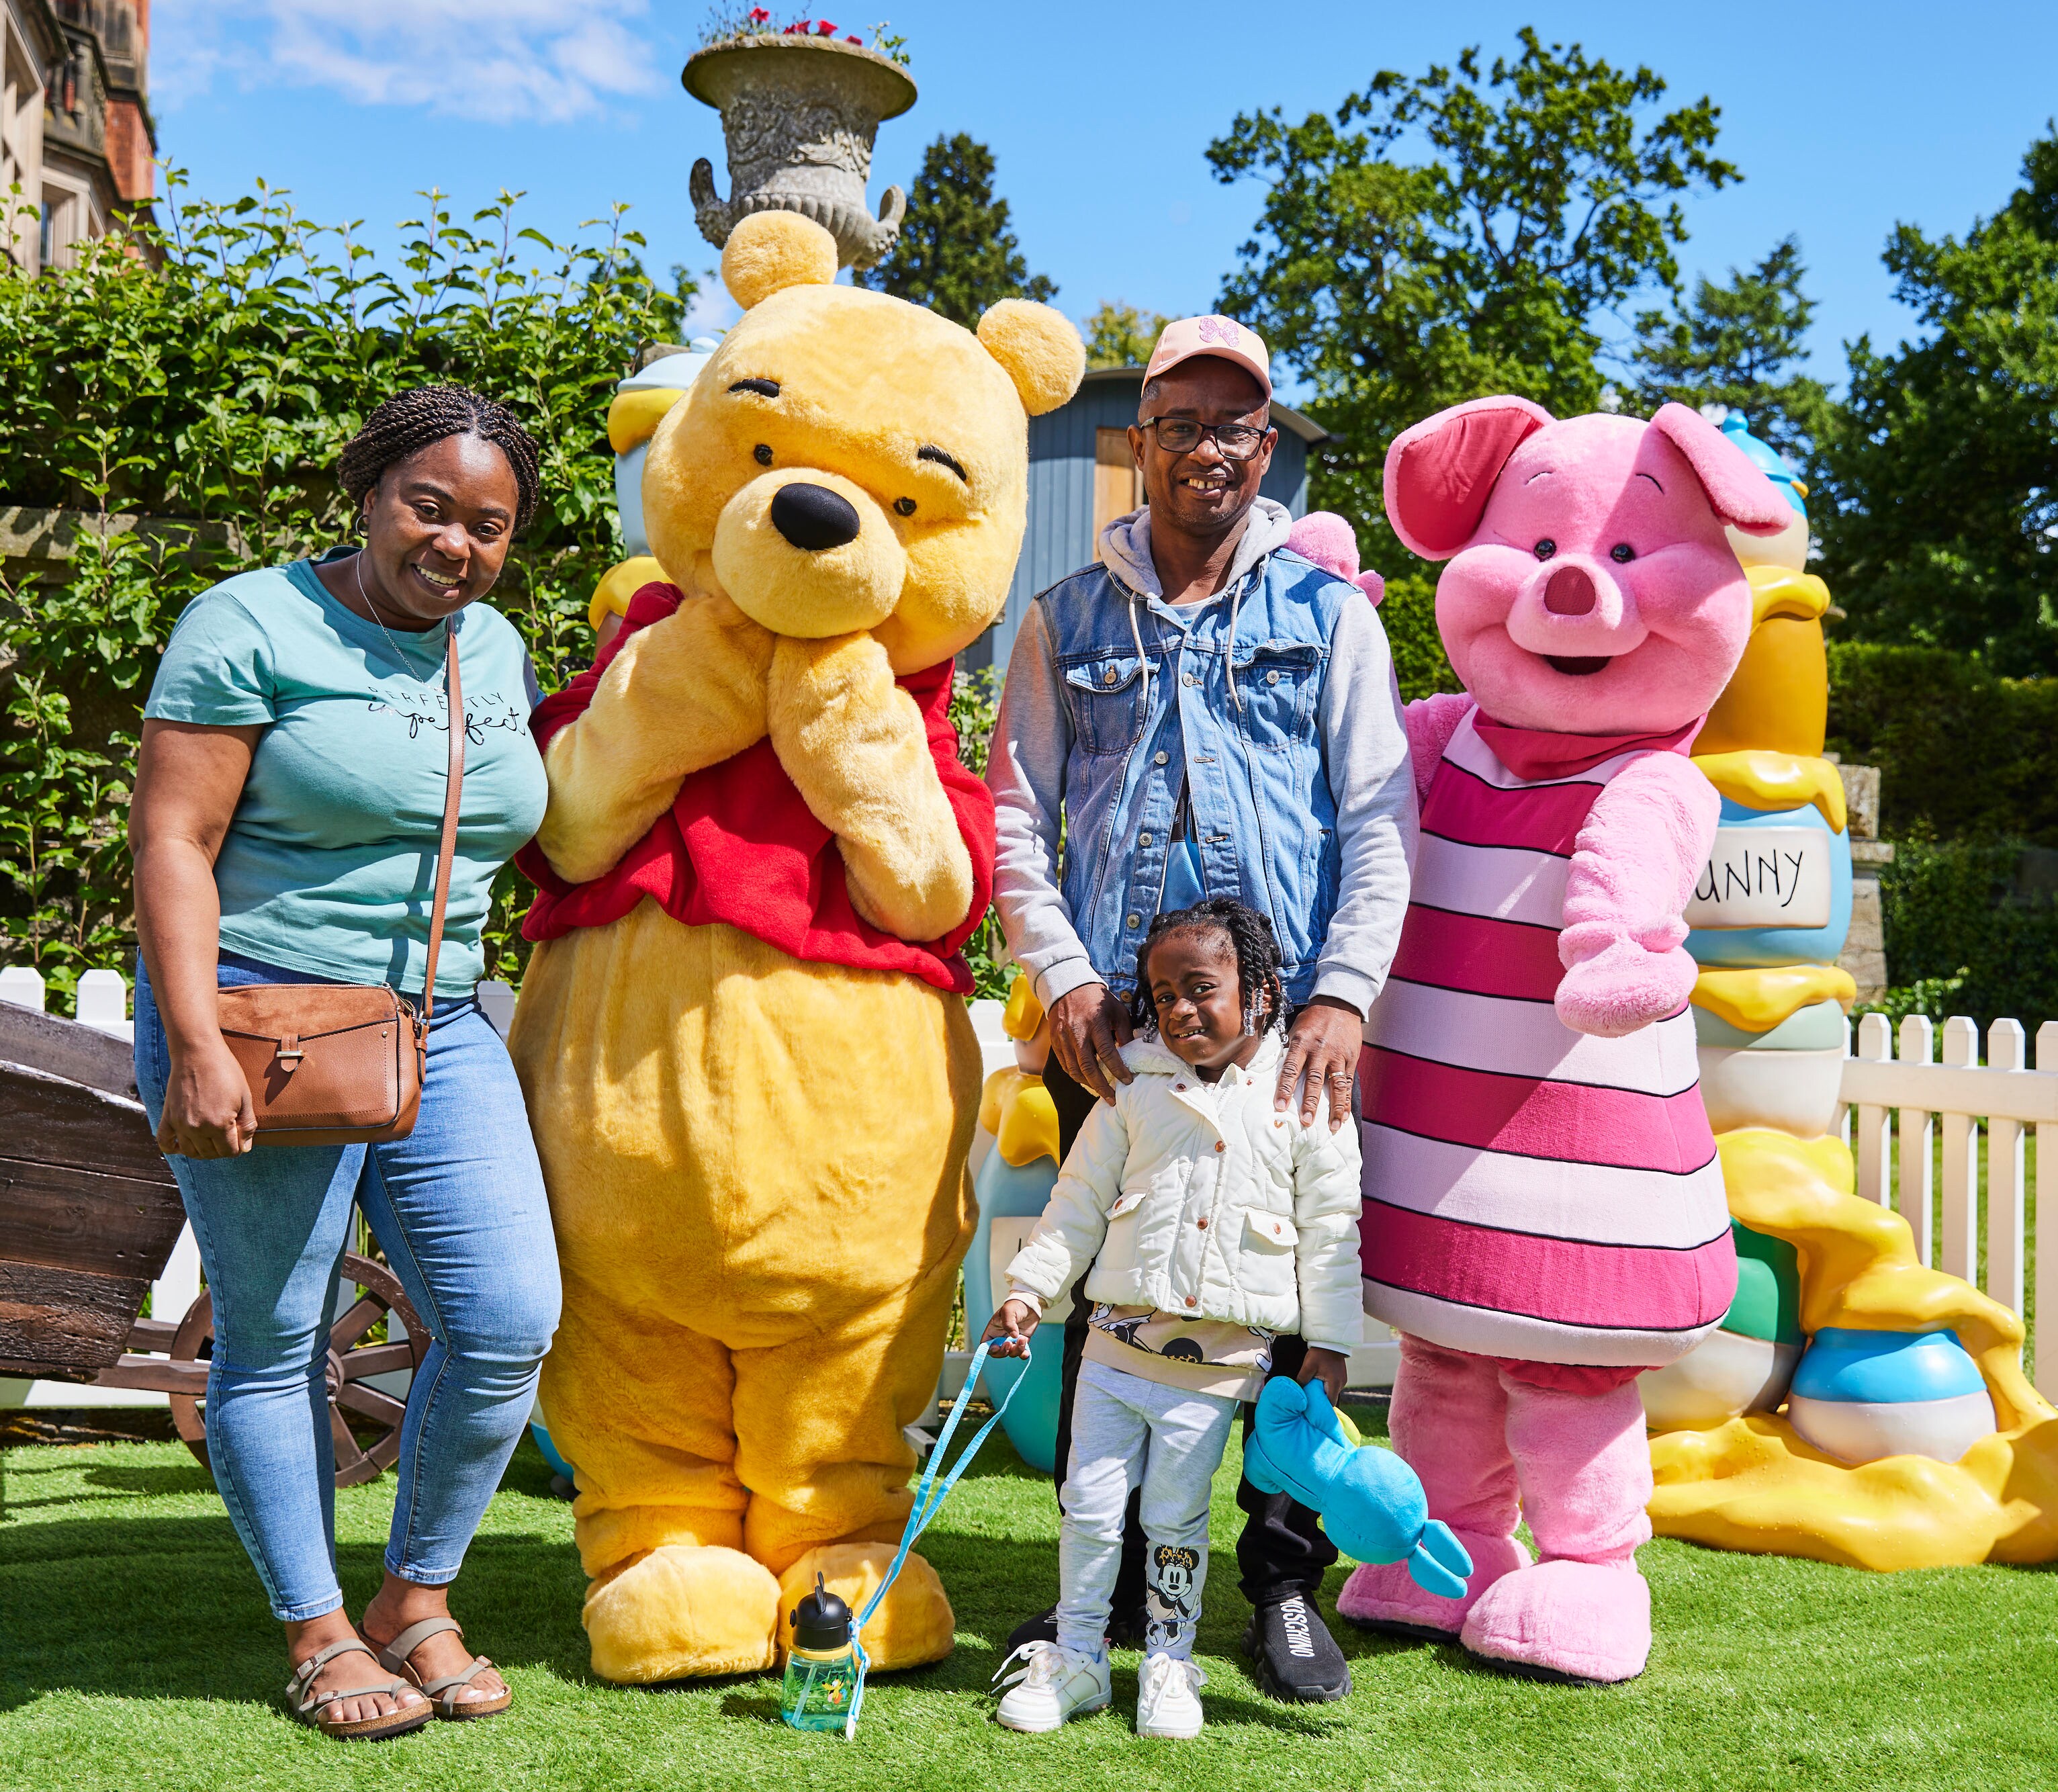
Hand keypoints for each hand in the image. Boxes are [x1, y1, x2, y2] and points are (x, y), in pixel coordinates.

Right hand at [156, 1038, 255, 1158]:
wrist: (197, 1052)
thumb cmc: (225, 1071)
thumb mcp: (245, 1097)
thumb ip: (247, 1124)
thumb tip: (245, 1148)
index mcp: (220, 1124)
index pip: (230, 1152)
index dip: (238, 1146)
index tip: (239, 1136)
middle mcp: (197, 1128)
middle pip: (211, 1154)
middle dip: (222, 1148)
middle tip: (227, 1134)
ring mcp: (180, 1124)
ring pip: (190, 1152)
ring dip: (202, 1150)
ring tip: (210, 1138)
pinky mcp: (168, 1117)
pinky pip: (165, 1143)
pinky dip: (173, 1148)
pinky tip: (183, 1144)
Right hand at [982, 1298, 1039, 1358]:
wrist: (1030, 1304)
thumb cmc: (1015, 1305)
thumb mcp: (1008, 1311)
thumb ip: (1008, 1323)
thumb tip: (1013, 1336)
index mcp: (993, 1330)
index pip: (985, 1344)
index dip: (989, 1349)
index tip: (996, 1347)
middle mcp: (1001, 1337)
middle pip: (997, 1352)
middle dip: (1003, 1351)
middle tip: (1010, 1344)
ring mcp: (1011, 1341)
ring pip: (1010, 1354)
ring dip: (1016, 1350)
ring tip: (1022, 1339)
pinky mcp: (1022, 1342)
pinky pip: (1021, 1353)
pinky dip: (1023, 1355)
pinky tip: (1026, 1352)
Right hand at [1047, 983, 1133, 1103]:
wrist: (1067, 986)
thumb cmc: (1096, 999)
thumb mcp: (1116, 1010)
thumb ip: (1124, 1032)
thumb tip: (1130, 1054)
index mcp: (1095, 1024)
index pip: (1108, 1053)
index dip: (1118, 1070)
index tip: (1128, 1081)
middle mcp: (1077, 1033)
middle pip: (1088, 1067)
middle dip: (1101, 1086)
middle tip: (1112, 1099)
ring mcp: (1063, 1038)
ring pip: (1074, 1070)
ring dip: (1088, 1084)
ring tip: (1100, 1091)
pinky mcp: (1055, 1042)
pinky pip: (1065, 1065)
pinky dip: (1076, 1075)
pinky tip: (1086, 1079)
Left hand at [1276, 995, 1361, 1130]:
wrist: (1339, 1002)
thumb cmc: (1312, 1019)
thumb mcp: (1296, 1030)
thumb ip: (1291, 1052)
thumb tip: (1280, 1076)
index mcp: (1301, 1042)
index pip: (1290, 1069)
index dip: (1284, 1089)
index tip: (1280, 1107)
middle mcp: (1319, 1050)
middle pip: (1314, 1080)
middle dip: (1310, 1103)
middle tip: (1305, 1122)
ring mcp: (1337, 1055)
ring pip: (1336, 1085)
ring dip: (1334, 1108)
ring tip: (1332, 1127)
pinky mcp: (1351, 1058)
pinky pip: (1348, 1083)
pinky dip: (1346, 1100)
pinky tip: (1344, 1116)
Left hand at [1297, 1345, 1349, 1406]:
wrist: (1330, 1340)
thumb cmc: (1319, 1353)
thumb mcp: (1308, 1366)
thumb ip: (1302, 1380)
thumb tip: (1297, 1391)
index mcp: (1335, 1383)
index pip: (1330, 1403)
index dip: (1322, 1408)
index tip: (1313, 1409)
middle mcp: (1341, 1383)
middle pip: (1331, 1398)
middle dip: (1322, 1400)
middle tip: (1311, 1400)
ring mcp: (1343, 1379)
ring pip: (1332, 1391)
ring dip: (1324, 1392)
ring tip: (1313, 1390)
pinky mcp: (1341, 1375)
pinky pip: (1334, 1385)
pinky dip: (1327, 1386)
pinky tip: (1319, 1383)